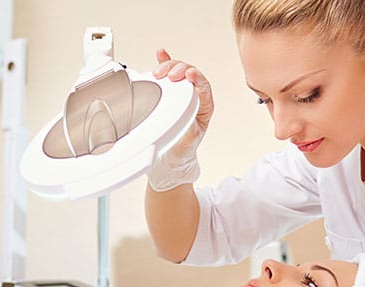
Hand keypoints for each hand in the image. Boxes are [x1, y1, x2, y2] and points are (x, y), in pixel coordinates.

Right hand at [146, 49, 213, 191]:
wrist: (171, 155)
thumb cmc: (182, 148)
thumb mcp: (188, 142)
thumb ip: (190, 133)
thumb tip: (189, 122)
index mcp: (205, 108)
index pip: (204, 88)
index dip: (198, 79)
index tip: (189, 75)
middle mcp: (195, 97)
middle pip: (191, 75)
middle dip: (180, 71)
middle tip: (170, 75)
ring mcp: (182, 93)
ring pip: (179, 72)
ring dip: (170, 66)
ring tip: (160, 70)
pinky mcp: (169, 91)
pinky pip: (168, 73)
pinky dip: (164, 62)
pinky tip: (160, 53)